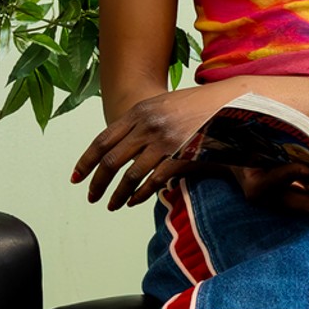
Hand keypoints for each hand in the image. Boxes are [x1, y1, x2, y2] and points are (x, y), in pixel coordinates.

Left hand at [70, 82, 248, 209]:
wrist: (232, 103)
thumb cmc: (198, 105)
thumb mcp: (164, 104)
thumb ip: (143, 121)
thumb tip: (124, 143)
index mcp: (139, 111)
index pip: (103, 139)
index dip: (86, 160)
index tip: (76, 177)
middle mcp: (147, 125)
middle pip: (111, 160)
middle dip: (97, 182)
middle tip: (91, 197)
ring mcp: (163, 141)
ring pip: (129, 174)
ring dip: (117, 193)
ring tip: (111, 205)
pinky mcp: (180, 156)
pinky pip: (153, 181)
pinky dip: (140, 194)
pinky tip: (133, 201)